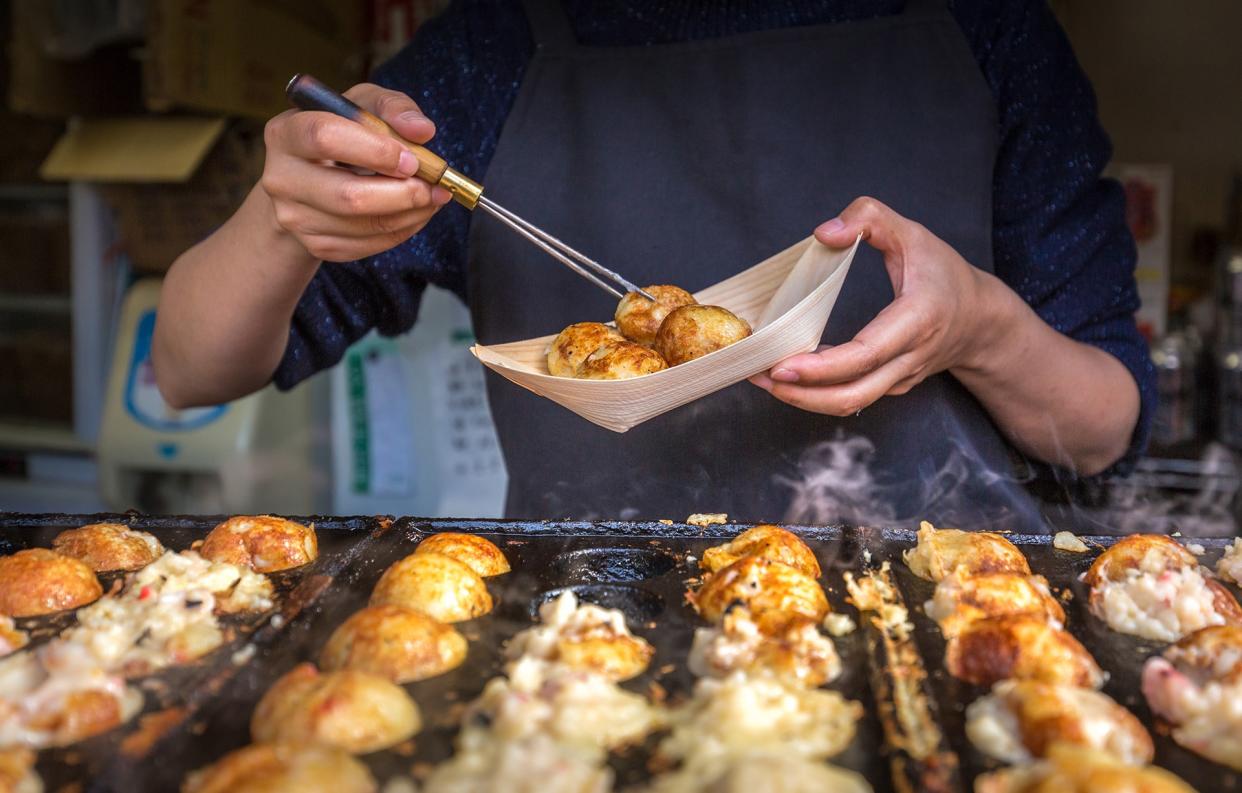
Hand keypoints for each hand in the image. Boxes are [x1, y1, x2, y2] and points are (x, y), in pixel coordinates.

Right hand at [259, 83, 453, 261]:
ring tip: (433, 198)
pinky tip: (414, 213)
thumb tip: (422, 130)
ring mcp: (295, 217)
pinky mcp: (316, 245)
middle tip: (435, 187)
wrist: (313, 176)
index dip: (375, 150)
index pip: (324, 137)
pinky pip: (367, 245)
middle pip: (347, 196)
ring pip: (362, 226)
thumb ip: (394, 108)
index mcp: (286, 133)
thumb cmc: (343, 133)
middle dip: (402, 193)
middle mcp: (281, 178)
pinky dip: (401, 231)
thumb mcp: (363, 105)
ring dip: (410, 214)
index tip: (412, 159)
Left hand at [751, 196, 1003, 415]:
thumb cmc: (943, 274)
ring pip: (851, 404)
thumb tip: (824, 233)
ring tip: (762, 378)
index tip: (782, 364)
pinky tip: (788, 377)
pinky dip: (817, 393)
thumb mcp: (912, 233)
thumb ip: (869, 218)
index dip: (823, 367)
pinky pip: (852, 397)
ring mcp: (900, 378)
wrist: (979, 319)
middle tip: (759, 375)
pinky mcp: (890, 387)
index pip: (867, 354)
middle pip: (854, 394)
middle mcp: (910, 357)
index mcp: (918, 319)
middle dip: (802, 393)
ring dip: (803, 399)